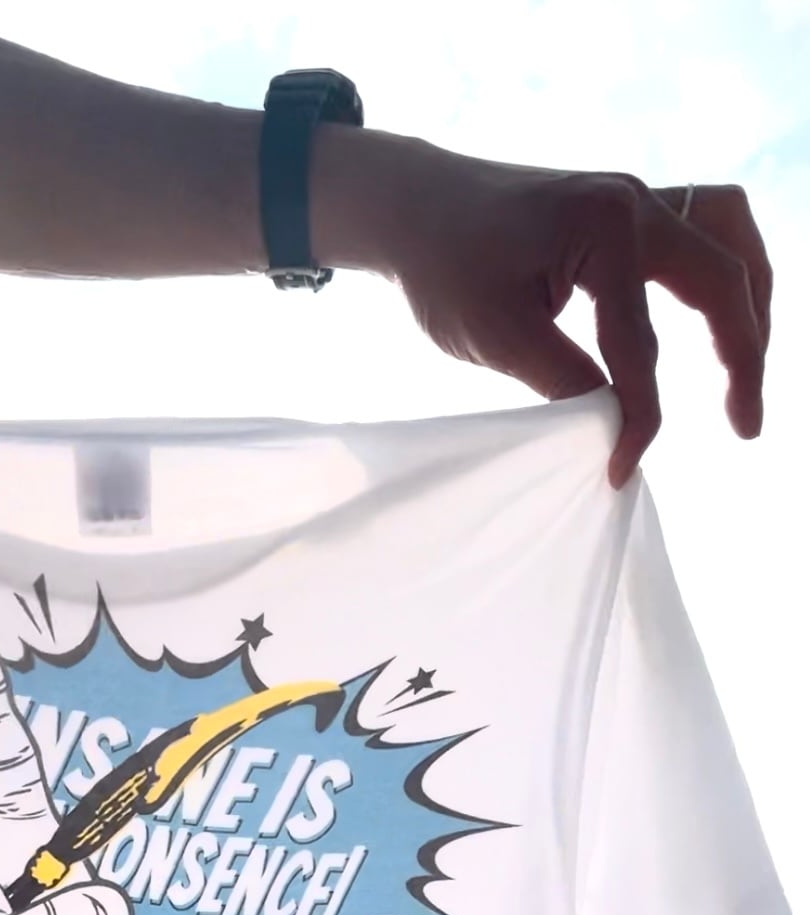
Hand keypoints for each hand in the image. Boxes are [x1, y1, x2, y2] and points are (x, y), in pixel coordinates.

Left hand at [321, 134, 770, 486]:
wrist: (410, 206)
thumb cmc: (443, 267)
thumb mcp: (499, 337)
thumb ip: (565, 381)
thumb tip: (619, 423)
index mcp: (605, 229)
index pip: (641, 344)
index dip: (641, 418)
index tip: (622, 470)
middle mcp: (635, 201)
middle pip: (724, 279)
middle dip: (743, 355)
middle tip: (745, 426)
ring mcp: (635, 198)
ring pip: (729, 238)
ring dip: (750, 301)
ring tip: (748, 368)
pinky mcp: (626, 208)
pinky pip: (705, 229)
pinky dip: (723, 275)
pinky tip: (720, 320)